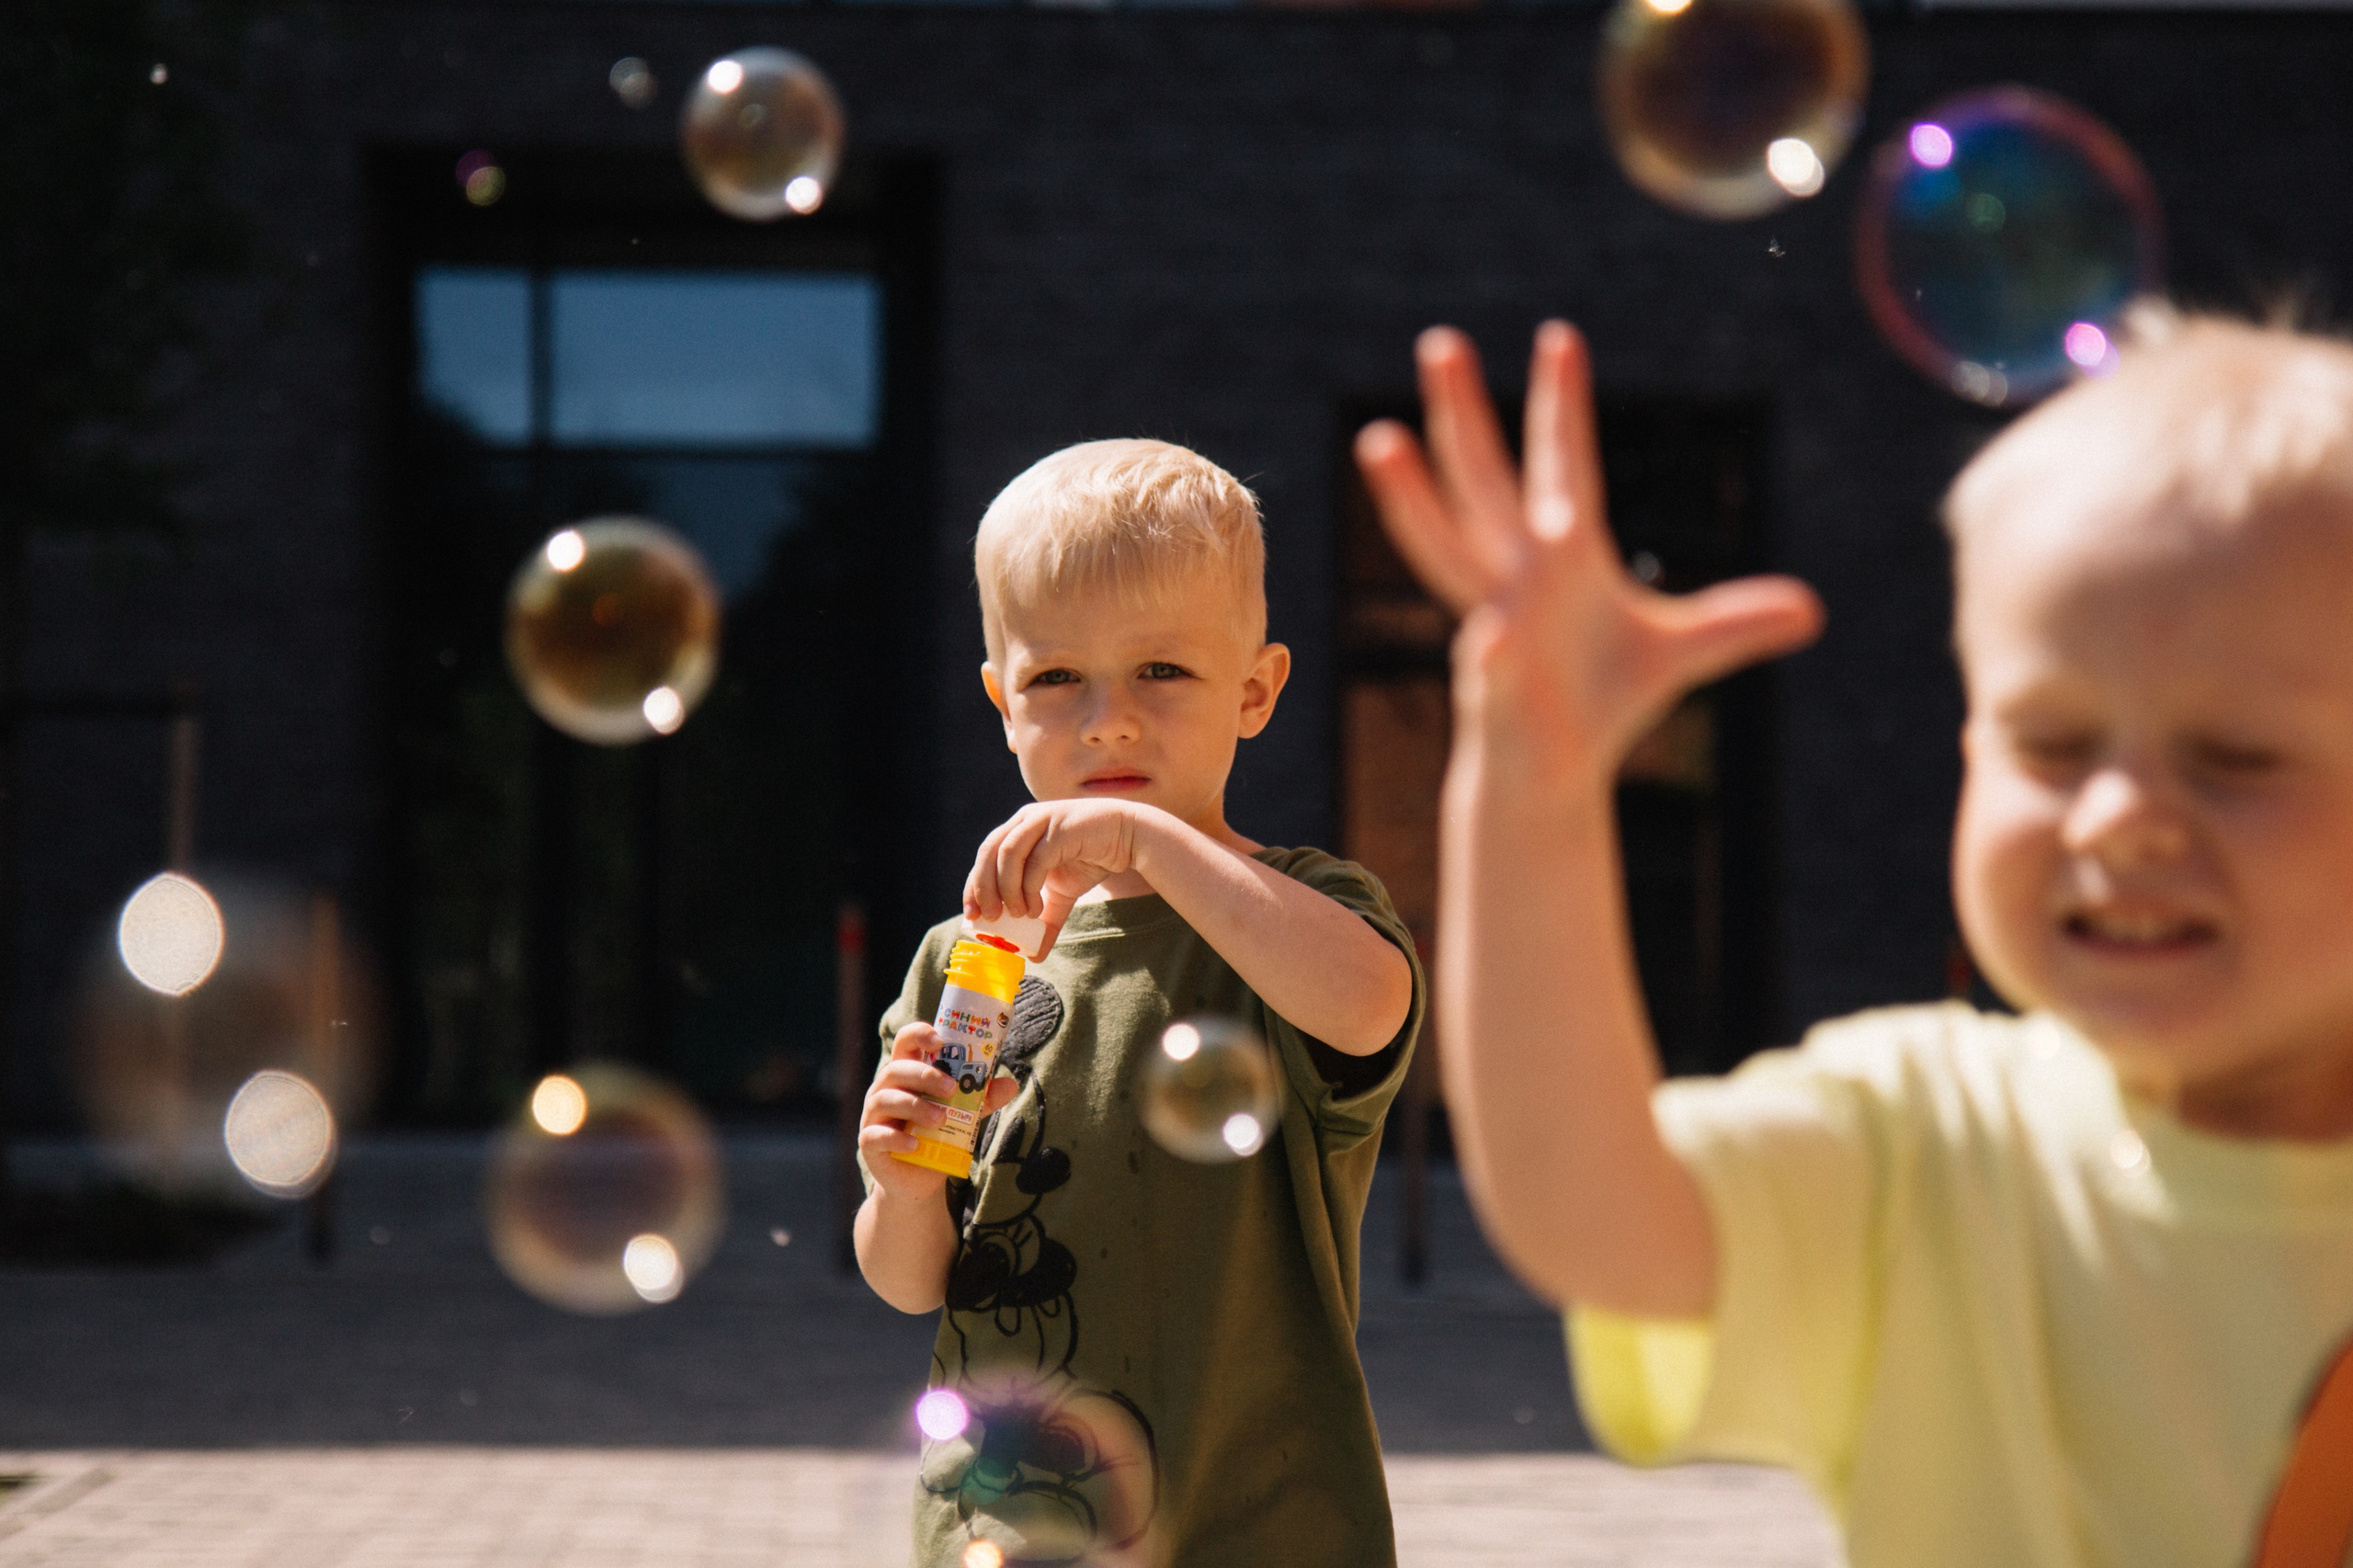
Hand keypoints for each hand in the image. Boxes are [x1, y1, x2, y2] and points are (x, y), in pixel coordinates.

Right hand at [858, 1023, 1020, 1203]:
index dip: (919, 1034)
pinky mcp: (869, 1143)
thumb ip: (981, 1099)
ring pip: (885, 1099)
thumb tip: (1010, 1084)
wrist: (918, 1179)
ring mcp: (873, 1116)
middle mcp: (885, 1089)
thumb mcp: (963, 1116)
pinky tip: (916, 1144)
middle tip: (952, 1089)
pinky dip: (897, 1138)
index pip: (905, 1042)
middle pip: (896, 1069)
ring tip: (941, 1119)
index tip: (940, 1041)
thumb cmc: (937, 1136)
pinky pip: (876, 1135)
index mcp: (906, 1074)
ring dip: (915, 1106)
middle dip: (925, 1075)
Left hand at [965, 798, 1152, 952]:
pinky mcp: (1062, 828)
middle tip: (990, 918)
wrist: (1130, 838)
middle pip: (989, 852)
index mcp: (1019, 830)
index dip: (974, 885)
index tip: (973, 915)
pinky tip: (1037, 908)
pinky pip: (1036, 860)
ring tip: (1017, 916)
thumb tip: (1033, 954)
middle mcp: (1026, 821)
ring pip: (1008, 854)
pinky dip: (1029, 887)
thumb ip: (1045, 919)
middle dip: (984, 888)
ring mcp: (1043, 820)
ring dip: (1007, 889)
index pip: (985, 856)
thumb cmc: (1093, 858)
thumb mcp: (1062, 894)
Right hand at [1354, 322, 1823, 789]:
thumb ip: (1736, 624)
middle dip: (1460, 415)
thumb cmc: (1603, 702)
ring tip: (1377, 439)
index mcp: (1561, 557)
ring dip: (1413, 499)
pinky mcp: (1496, 691)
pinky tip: (1492, 644)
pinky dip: (1492, 657)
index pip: (1561, 464)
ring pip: (1447, 550)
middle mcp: (1515, 577)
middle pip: (1483, 481)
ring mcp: (1496, 626)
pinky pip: (1492, 668)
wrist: (1550, 777)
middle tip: (1439, 342)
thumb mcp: (1680, 654)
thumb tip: (1811, 610)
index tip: (1561, 337)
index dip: (1562, 405)